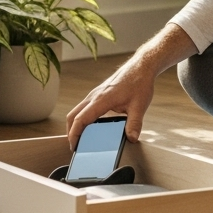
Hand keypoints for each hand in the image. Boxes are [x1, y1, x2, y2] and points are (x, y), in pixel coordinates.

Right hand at [65, 23, 196, 149]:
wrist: (141, 66)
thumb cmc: (140, 83)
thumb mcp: (139, 106)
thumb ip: (134, 124)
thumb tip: (132, 139)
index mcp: (101, 99)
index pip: (80, 119)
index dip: (74, 134)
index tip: (74, 146)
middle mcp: (95, 96)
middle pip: (73, 115)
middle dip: (71, 131)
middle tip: (75, 146)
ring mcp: (95, 93)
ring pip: (77, 110)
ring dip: (76, 124)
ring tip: (81, 139)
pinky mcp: (99, 93)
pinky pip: (84, 106)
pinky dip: (82, 117)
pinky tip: (91, 126)